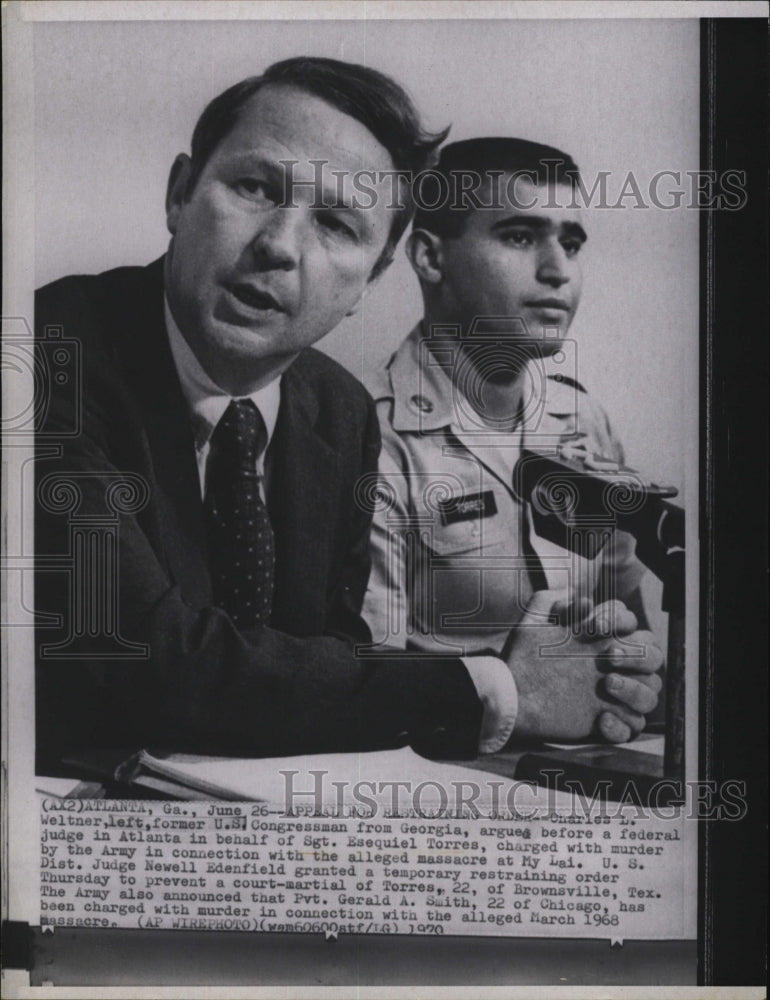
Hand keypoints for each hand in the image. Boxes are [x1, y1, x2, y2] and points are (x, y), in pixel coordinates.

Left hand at [504, 590, 662, 742]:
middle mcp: (614, 666)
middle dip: (637, 654)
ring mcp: (614, 696)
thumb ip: (550, 600)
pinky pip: (634, 727)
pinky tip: (600, 719)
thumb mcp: (532, 623)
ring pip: (651, 693)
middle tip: (609, 657)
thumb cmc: (522, 657)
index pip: (631, 623)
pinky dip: (621, 725)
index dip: (619, 619)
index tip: (593, 625)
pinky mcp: (607, 724)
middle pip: (653, 656)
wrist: (508, 693)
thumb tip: (582, 600)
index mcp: (602, 639)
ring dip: (635, 688)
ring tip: (607, 684)